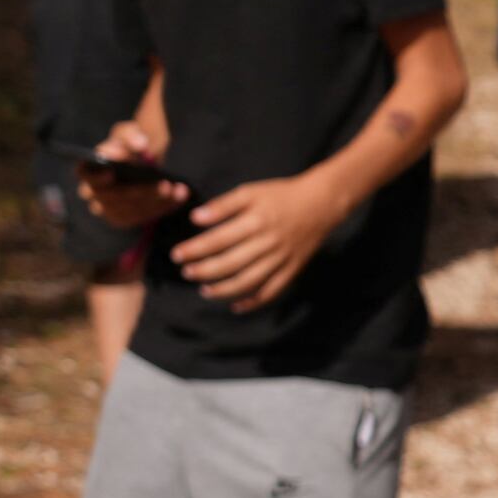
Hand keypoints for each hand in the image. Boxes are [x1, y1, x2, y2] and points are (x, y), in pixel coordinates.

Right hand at [77, 112, 180, 227]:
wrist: (143, 160)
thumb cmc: (130, 145)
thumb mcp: (130, 133)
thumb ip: (131, 136)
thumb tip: (140, 144)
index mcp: (88, 168)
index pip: (84, 173)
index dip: (95, 176)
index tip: (112, 173)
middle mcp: (92, 192)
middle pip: (112, 197)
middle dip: (140, 191)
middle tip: (165, 184)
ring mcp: (106, 209)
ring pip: (129, 210)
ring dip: (155, 202)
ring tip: (177, 190)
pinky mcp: (123, 218)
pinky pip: (141, 217)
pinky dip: (161, 208)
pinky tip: (178, 198)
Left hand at [171, 168, 356, 309]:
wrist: (320, 204)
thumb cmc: (281, 195)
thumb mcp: (251, 191)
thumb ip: (223, 205)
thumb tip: (195, 218)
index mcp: (255, 221)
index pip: (217, 240)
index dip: (194, 249)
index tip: (176, 255)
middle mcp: (267, 243)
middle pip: (229, 263)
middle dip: (204, 270)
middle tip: (186, 272)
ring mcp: (280, 260)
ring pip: (248, 281)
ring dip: (223, 289)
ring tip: (204, 290)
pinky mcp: (291, 270)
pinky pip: (271, 292)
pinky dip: (253, 302)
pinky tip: (235, 306)